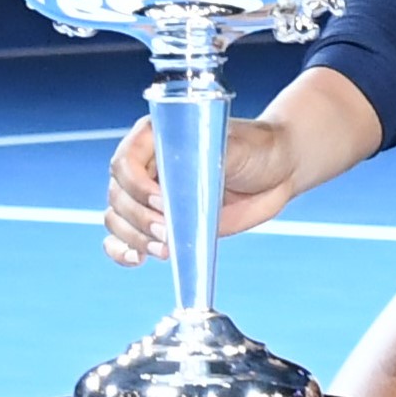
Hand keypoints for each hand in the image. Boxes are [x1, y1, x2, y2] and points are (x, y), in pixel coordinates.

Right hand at [103, 105, 317, 264]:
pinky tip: (137, 259)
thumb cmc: (256, 148)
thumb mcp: (233, 148)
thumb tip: (181, 190)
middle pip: (118, 195)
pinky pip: (125, 239)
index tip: (163, 202)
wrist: (277, 169)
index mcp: (155, 137)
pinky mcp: (163, 223)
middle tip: (167, 233)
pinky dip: (123, 251)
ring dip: (133, 238)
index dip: (137, 187)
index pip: (124, 162)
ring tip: (164, 249)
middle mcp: (147, 166)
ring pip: (117, 219)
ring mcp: (152, 197)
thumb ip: (204, 163)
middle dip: (139, 219)